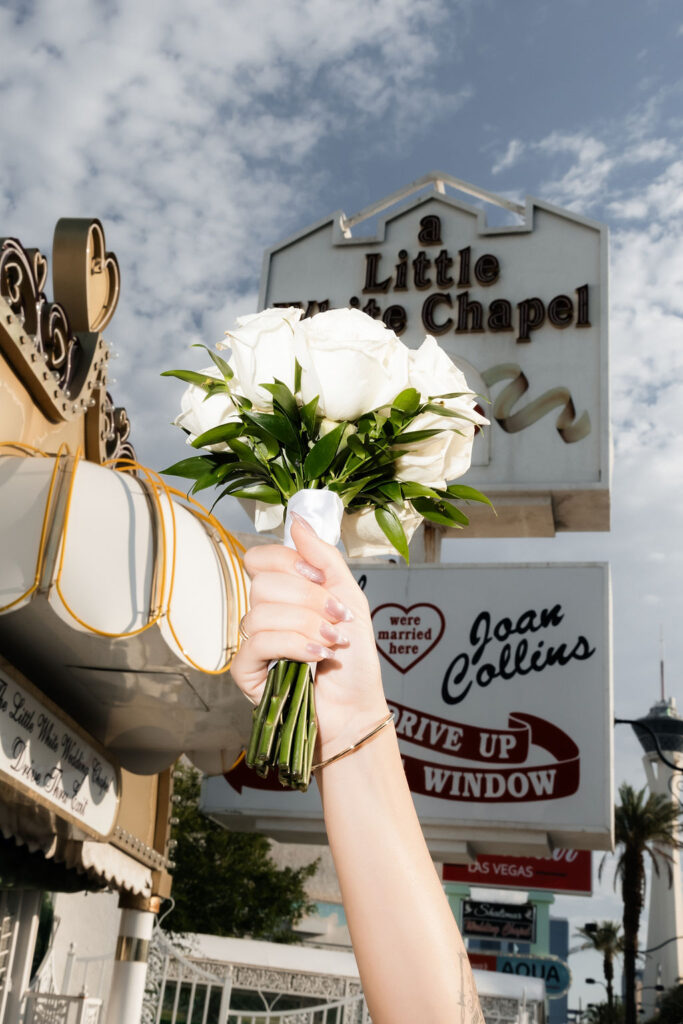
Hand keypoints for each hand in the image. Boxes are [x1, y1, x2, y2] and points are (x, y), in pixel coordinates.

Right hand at [230, 514, 388, 760]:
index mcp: (284, 593)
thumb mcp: (349, 596)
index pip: (261, 558)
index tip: (321, 582)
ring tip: (332, 643)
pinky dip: (293, 646)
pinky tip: (316, 657)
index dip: (290, 565)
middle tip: (336, 619)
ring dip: (306, 626)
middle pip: (263, 583)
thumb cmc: (354, 659)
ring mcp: (253, 642)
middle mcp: (264, 613)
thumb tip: (296, 520)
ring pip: (260, 612)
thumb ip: (323, 557)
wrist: (358, 706)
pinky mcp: (247, 671)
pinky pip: (256, 643)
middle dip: (309, 600)